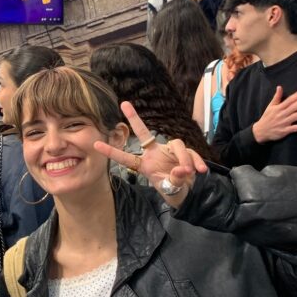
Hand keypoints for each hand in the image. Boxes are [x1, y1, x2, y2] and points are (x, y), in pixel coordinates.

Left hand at [93, 101, 208, 204]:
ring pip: (177, 144)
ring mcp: (169, 151)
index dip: (112, 152)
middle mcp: (155, 154)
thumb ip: (174, 180)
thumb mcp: (171, 189)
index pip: (126, 158)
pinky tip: (200, 170)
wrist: (189, 192)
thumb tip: (181, 169)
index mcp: (145, 165)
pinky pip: (190, 151)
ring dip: (184, 158)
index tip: (95, 145)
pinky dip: (196, 160)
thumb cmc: (173, 190)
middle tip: (124, 104)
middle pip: (143, 133)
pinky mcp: (184, 151)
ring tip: (188, 172)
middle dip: (134, 118)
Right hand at [252, 86, 296, 143]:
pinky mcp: (285, 131)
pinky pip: (294, 128)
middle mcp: (281, 114)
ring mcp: (283, 123)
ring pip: (295, 117)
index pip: (289, 100)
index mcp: (278, 108)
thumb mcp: (270, 106)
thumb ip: (276, 97)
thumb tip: (279, 87)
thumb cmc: (267, 117)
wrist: (261, 131)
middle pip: (293, 107)